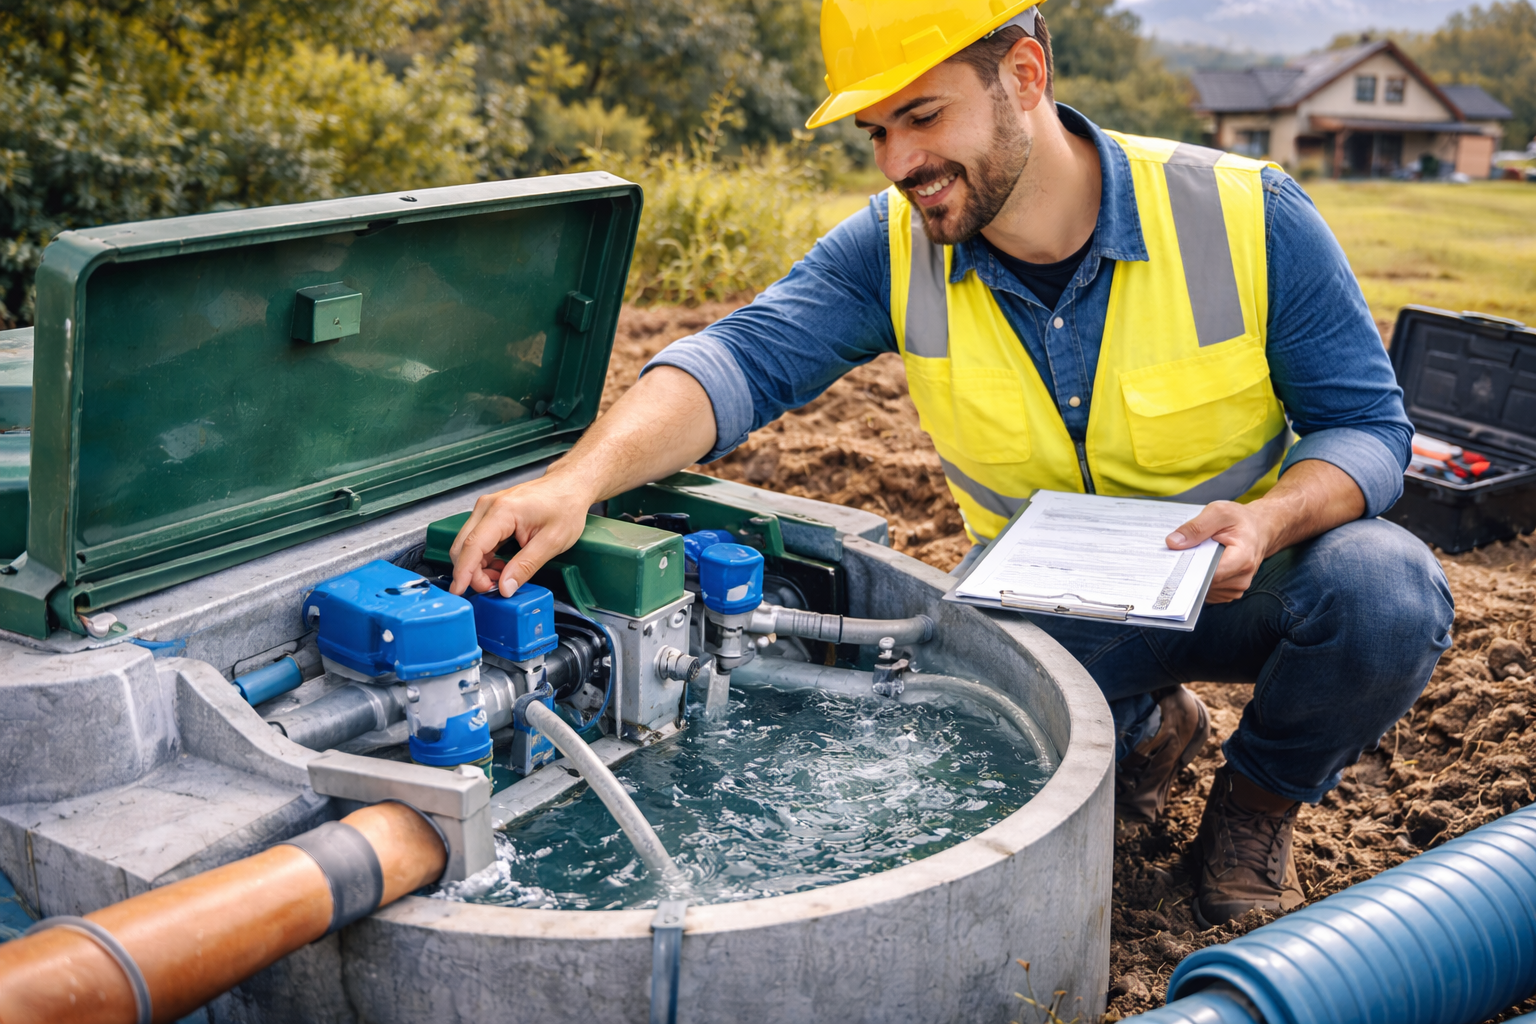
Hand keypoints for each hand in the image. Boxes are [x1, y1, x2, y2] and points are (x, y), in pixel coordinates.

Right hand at [448, 477, 592, 596]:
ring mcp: (487, 508)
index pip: (472, 546)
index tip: (459, 591)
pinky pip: (477, 539)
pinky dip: (483, 557)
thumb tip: (505, 587)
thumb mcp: (552, 542)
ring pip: (467, 544)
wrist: (570, 485)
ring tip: (502, 576)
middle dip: (472, 573)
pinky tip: (500, 565)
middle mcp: (488, 506)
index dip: (463, 573)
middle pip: (463, 546)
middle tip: (493, 588)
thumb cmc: (565, 506)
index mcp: (503, 511)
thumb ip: (526, 566)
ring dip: (477, 566)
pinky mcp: (490, 512)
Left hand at [1165, 500, 1273, 603]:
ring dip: (1192, 576)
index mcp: (1243, 557)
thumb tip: (1173, 542)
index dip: (1189, 569)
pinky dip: (1198, 580)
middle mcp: (1242, 577)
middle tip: (1175, 556)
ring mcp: (1236, 587)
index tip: (1172, 562)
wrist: (1257, 529)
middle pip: (1205, 583)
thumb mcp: (1219, 512)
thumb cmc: (1239, 520)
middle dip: (1188, 570)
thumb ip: (1197, 527)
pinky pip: (1207, 591)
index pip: (1212, 574)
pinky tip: (1197, 565)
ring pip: (1203, 589)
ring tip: (1191, 557)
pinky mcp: (1228, 592)